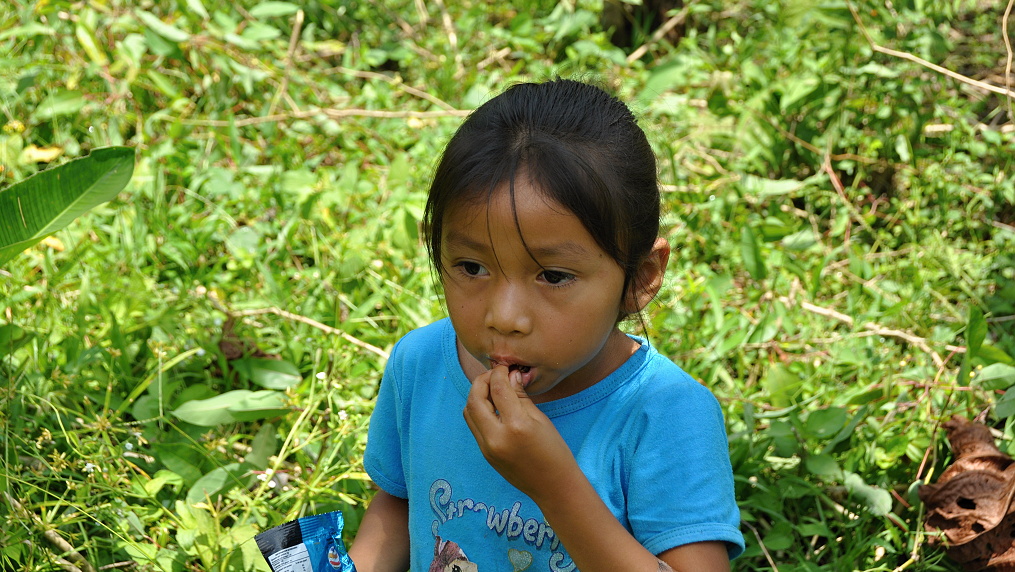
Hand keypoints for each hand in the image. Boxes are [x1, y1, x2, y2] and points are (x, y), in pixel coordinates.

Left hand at [462, 365, 580, 500]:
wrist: (553, 487)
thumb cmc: (554, 452)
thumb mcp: (541, 420)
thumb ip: (520, 397)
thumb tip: (510, 375)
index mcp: (516, 426)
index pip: (497, 389)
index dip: (499, 372)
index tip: (504, 367)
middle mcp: (496, 437)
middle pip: (474, 399)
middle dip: (481, 381)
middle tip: (493, 375)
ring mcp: (487, 448)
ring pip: (468, 413)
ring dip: (476, 396)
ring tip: (491, 389)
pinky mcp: (485, 454)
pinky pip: (474, 426)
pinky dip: (478, 411)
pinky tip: (492, 406)